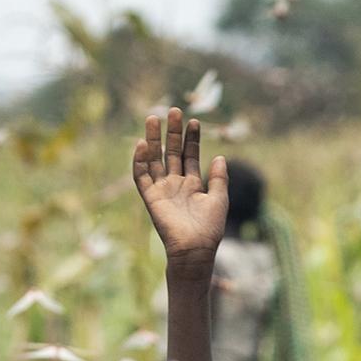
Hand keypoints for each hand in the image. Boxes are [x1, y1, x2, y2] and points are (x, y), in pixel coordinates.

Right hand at [133, 108, 228, 278]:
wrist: (195, 249)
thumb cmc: (209, 229)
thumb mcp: (219, 200)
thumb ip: (219, 178)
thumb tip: (220, 156)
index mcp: (192, 185)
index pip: (190, 155)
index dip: (192, 139)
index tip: (194, 121)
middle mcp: (176, 184)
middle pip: (171, 152)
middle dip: (173, 132)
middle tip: (174, 111)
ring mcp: (162, 190)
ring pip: (155, 159)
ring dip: (153, 140)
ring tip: (154, 118)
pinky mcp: (151, 198)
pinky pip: (141, 176)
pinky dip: (140, 161)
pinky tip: (142, 144)